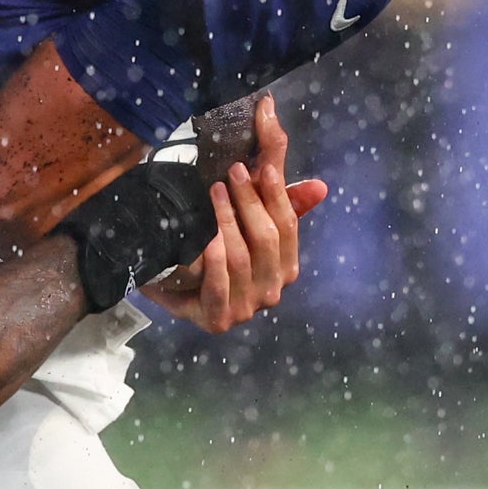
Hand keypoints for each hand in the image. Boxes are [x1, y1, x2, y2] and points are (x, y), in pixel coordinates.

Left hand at [140, 94, 326, 332]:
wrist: (167, 283)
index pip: (288, 228)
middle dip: (250, 202)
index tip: (264, 168)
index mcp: (285, 268)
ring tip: (214, 191)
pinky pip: (218, 285)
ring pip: (241, 258)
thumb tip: (320, 187)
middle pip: (266, 240)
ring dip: (227, 221)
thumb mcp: (246, 223)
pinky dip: (213, 259)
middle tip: (233, 173)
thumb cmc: (212, 249)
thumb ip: (282, 204)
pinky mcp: (218, 320)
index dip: (278, 197)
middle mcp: (271, 291)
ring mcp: (245, 309)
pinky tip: (204, 235)